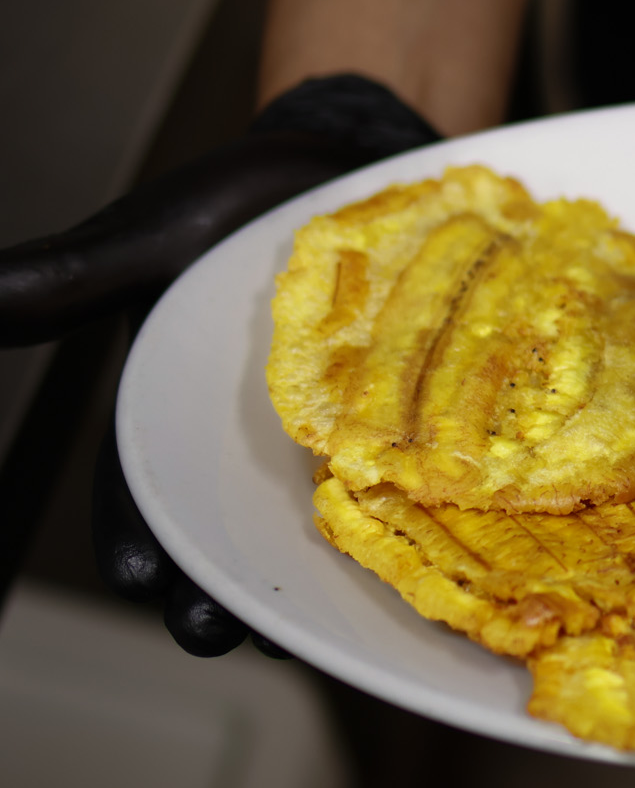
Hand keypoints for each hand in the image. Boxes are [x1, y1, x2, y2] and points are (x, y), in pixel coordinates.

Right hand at [0, 74, 439, 653]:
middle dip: (220, 592)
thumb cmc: (243, 202)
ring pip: (315, 538)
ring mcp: (334, 441)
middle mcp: (252, 445)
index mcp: (176, 416)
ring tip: (306, 632)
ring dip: (306, 588)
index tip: (138, 579)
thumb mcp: (150, 238)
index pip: (142, 498)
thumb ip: (66, 280)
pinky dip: (408, 538)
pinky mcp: (407, 426)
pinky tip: (416, 576)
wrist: (354, 155)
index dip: (138, 542)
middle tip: (219, 629)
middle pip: (229, 540)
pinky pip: (406, 493)